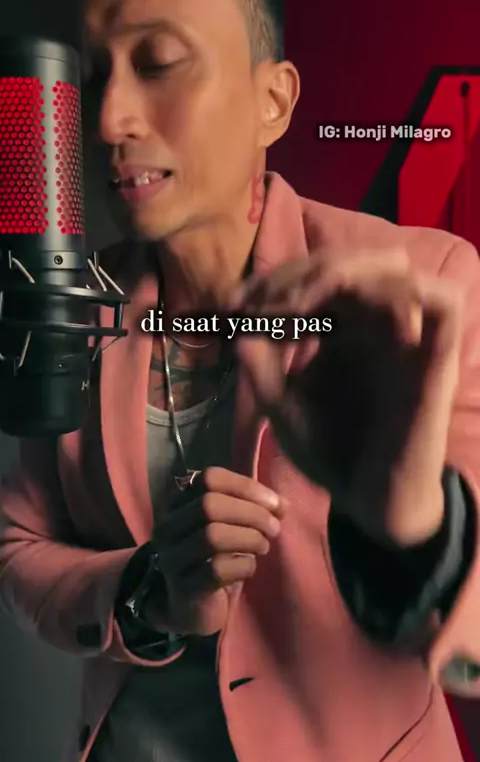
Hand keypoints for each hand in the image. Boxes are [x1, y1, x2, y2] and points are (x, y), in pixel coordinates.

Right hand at [145, 467, 285, 634]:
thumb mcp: (232, 528)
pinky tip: (249, 568)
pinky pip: (217, 570)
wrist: (193, 608)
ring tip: (264, 546)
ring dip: (249, 538)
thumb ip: (254, 510)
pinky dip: (243, 566)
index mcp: (179, 503)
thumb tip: (283, 504)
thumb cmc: (215, 559)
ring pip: (212, 536)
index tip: (275, 503)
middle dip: (252, 513)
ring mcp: (172, 557)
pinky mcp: (184, 588)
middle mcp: (168, 526)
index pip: (209, 478)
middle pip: (209, 504)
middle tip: (274, 528)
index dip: (246, 486)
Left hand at [232, 248, 463, 546]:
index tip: (230, 307)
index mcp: (344, 328)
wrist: (366, 501)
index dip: (271, 279)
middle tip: (258, 305)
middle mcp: (377, 323)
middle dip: (296, 273)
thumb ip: (260, 365)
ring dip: (337, 274)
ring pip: (393, 266)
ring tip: (292, 309)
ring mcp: (408, 336)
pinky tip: (342, 323)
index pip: (314, 274)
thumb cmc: (329, 452)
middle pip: (347, 260)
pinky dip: (397, 294)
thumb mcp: (281, 404)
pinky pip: (443, 302)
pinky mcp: (437, 357)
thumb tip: (240, 327)